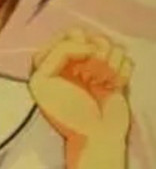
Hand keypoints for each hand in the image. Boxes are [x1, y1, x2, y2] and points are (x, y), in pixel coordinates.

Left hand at [29, 28, 132, 143]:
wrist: (95, 135)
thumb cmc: (66, 113)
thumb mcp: (42, 82)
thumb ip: (57, 53)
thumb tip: (90, 45)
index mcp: (51, 62)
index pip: (69, 33)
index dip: (77, 43)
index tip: (76, 62)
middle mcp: (73, 62)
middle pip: (92, 35)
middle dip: (96, 52)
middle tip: (91, 73)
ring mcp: (96, 67)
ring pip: (111, 45)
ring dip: (110, 64)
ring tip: (101, 83)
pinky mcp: (115, 75)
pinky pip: (126, 58)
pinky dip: (122, 72)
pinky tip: (113, 86)